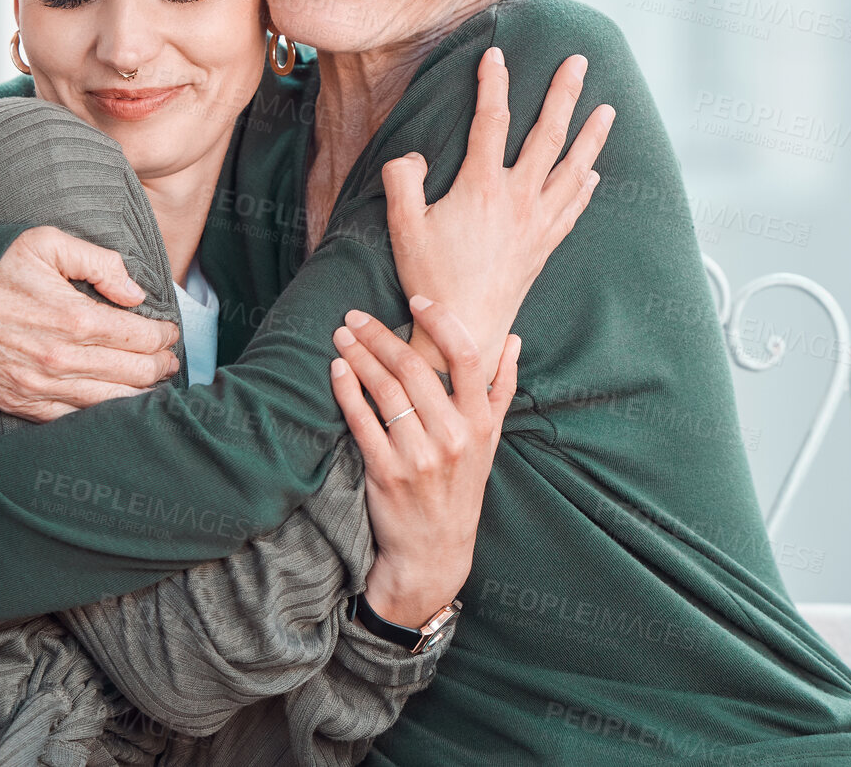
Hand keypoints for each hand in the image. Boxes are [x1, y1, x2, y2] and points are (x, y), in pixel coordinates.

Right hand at [0, 226, 182, 420]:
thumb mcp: (45, 243)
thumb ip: (98, 262)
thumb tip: (135, 293)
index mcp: (74, 318)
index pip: (140, 337)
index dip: (163, 336)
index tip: (169, 331)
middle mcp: (62, 360)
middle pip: (134, 373)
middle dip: (160, 365)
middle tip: (169, 358)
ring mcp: (41, 388)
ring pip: (111, 403)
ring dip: (141, 394)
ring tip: (154, 382)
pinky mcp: (22, 405)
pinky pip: (75, 420)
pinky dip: (103, 414)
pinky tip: (116, 405)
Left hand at [330, 301, 517, 627]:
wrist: (435, 551)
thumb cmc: (462, 487)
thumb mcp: (490, 442)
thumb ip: (501, 391)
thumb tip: (514, 341)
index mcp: (481, 424)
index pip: (466, 357)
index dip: (441, 321)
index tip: (417, 298)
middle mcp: (453, 437)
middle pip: (414, 368)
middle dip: (380, 335)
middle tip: (356, 315)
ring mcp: (419, 456)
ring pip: (385, 390)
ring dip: (359, 356)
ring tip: (342, 336)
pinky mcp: (386, 472)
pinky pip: (361, 420)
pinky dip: (346, 390)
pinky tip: (336, 369)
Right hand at [382, 47, 612, 373]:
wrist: (465, 329)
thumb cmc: (430, 278)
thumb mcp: (402, 225)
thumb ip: (402, 179)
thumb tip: (415, 156)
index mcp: (482, 187)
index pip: (491, 121)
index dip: (493, 83)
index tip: (496, 54)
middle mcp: (518, 199)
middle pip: (549, 135)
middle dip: (565, 94)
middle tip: (579, 62)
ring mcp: (537, 223)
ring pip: (573, 169)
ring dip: (592, 137)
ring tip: (608, 110)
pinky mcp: (545, 245)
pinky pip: (573, 207)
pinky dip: (586, 187)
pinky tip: (594, 175)